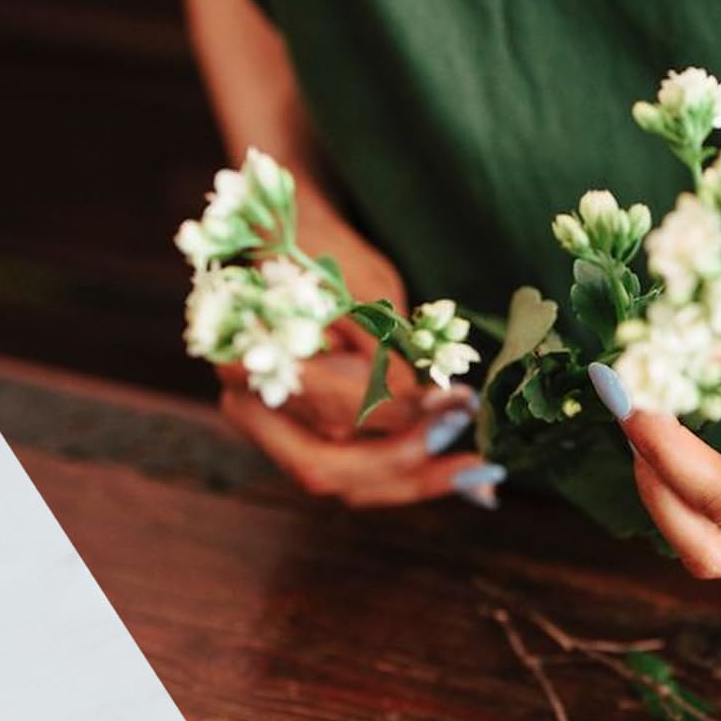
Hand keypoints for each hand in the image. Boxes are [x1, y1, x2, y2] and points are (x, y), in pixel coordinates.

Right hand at [217, 237, 504, 507]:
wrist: (281, 241)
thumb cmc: (320, 251)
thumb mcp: (363, 291)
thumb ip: (387, 353)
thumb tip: (434, 408)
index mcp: (245, 359)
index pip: (328, 407)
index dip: (397, 414)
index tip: (457, 405)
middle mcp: (246, 406)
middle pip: (323, 469)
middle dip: (405, 471)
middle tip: (476, 468)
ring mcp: (269, 428)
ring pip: (338, 479)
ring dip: (409, 479)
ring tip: (474, 472)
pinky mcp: (296, 434)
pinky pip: (345, 467)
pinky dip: (396, 473)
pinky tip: (448, 470)